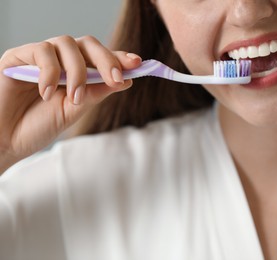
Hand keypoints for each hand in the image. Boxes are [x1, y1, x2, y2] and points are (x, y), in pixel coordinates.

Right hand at [0, 35, 141, 172]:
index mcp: (77, 72)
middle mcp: (61, 61)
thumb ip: (97, 92)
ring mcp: (41, 57)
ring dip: (77, 71)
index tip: (138, 64)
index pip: (101, 57)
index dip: (119, 57)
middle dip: (106, 60)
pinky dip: (49, 72)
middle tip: (115, 78)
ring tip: (75, 97)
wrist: (8, 140)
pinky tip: (46, 93)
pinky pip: (41, 51)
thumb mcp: (76, 109)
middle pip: (88, 44)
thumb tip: (127, 79)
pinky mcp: (19, 57)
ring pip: (67, 43)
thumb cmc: (40, 125)